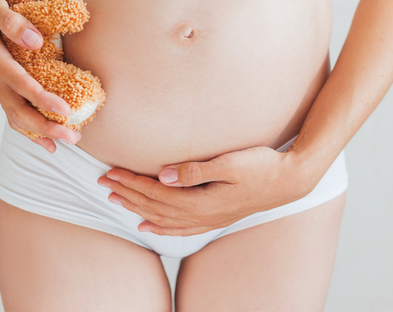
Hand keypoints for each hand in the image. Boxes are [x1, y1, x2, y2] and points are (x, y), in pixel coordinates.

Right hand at [0, 0, 80, 151]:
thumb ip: (12, 21)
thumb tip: (36, 41)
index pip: (19, 83)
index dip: (42, 98)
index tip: (65, 110)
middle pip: (17, 109)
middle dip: (46, 126)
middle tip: (74, 136)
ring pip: (15, 116)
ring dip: (41, 132)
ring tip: (67, 140)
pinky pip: (12, 113)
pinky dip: (29, 130)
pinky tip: (47, 142)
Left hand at [97, 146, 311, 235]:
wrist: (290, 180)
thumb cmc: (261, 167)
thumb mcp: (230, 163)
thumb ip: (195, 170)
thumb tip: (163, 174)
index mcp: (202, 200)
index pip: (157, 192)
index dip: (131, 183)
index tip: (111, 172)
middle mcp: (202, 214)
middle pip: (154, 207)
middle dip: (127, 195)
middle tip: (103, 184)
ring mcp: (209, 219)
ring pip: (163, 219)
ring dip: (137, 210)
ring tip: (116, 202)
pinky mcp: (216, 218)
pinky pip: (180, 228)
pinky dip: (160, 228)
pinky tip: (147, 227)